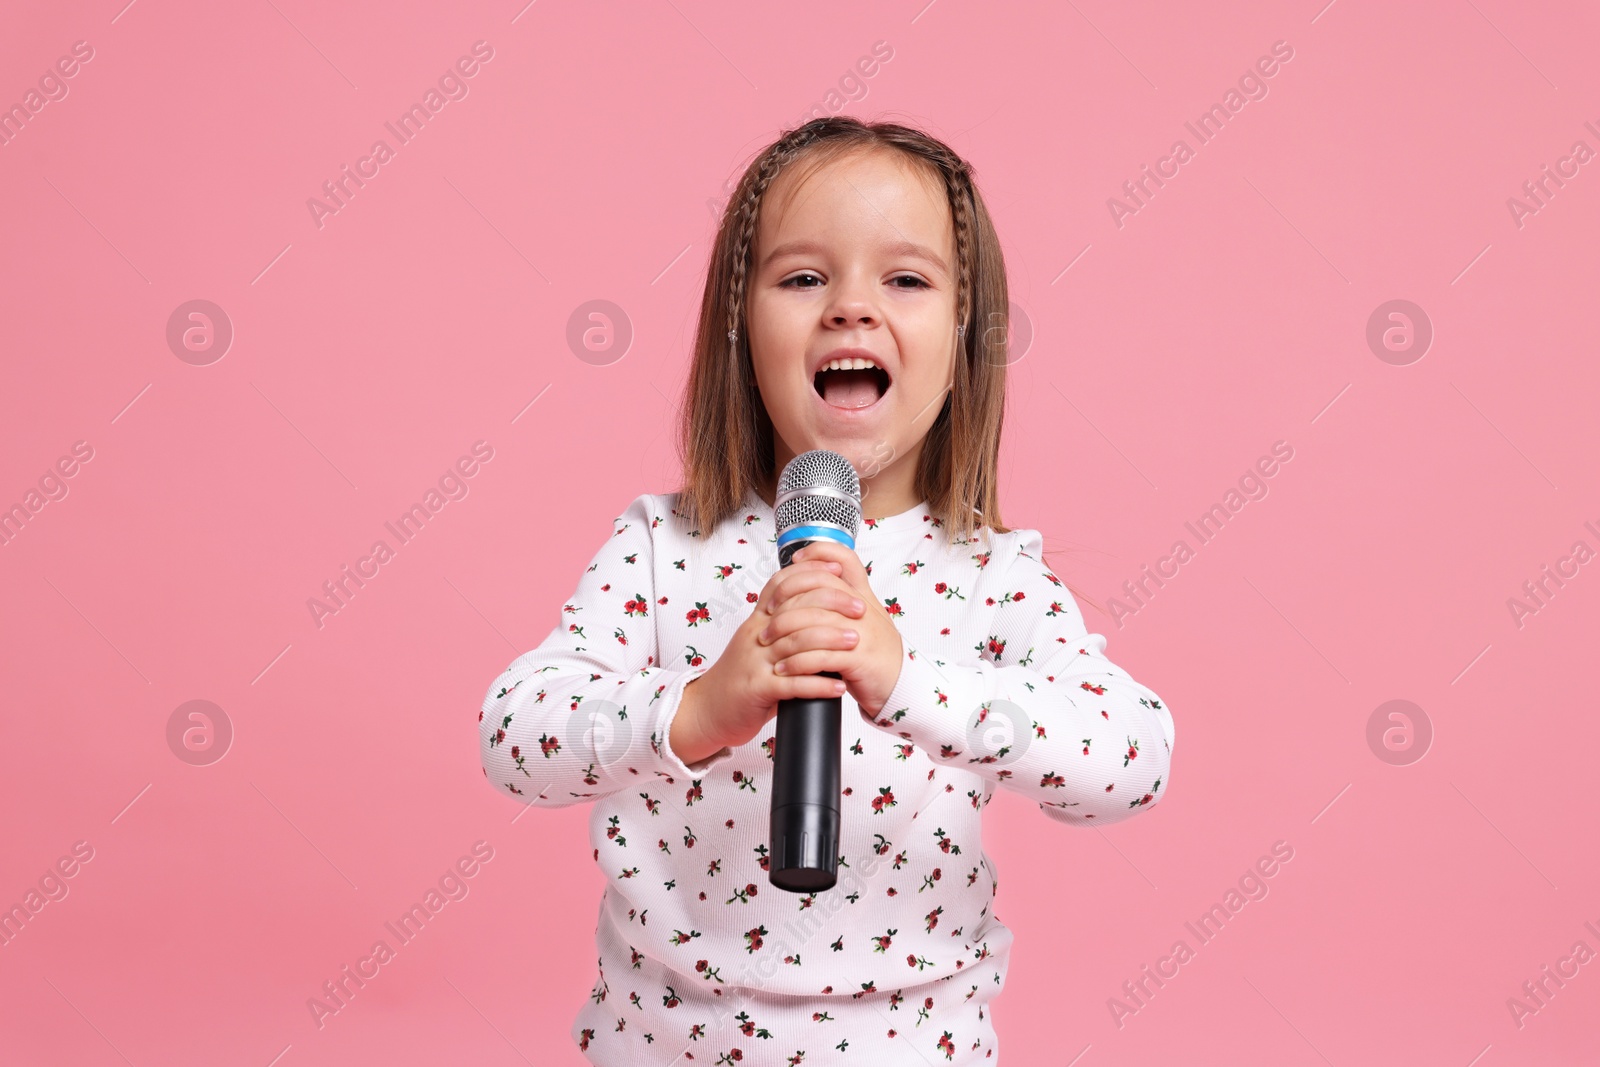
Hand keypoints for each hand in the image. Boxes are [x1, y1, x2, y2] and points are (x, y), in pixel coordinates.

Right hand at [675, 555, 864, 756]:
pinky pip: (793, 684)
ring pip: (797, 643)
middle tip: (860, 608)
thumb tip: (820, 613)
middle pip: (795, 608)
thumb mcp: (759, 644)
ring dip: (832, 642)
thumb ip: (784, 628)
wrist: (709, 710)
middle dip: (832, 603)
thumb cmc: (741, 678)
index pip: (783, 584)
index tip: (838, 570)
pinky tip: (839, 686)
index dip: (811, 572)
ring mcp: (755, 661)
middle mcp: (756, 635)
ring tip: (857, 642)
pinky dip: (819, 684)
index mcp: (758, 621)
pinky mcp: (757, 689)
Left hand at [759, 540, 903, 717]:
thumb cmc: (875, 654)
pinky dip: (796, 663)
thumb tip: (807, 589)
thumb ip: (841, 604)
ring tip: (768, 645)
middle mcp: (863, 609)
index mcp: (864, 596)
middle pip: (818, 589)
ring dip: (784, 634)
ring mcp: (862, 632)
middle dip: (785, 600)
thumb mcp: (863, 621)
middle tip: (766, 616)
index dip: (819, 553)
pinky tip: (783, 669)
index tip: (795, 559)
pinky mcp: (858, 659)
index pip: (844, 559)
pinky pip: (819, 656)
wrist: (899, 686)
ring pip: (813, 622)